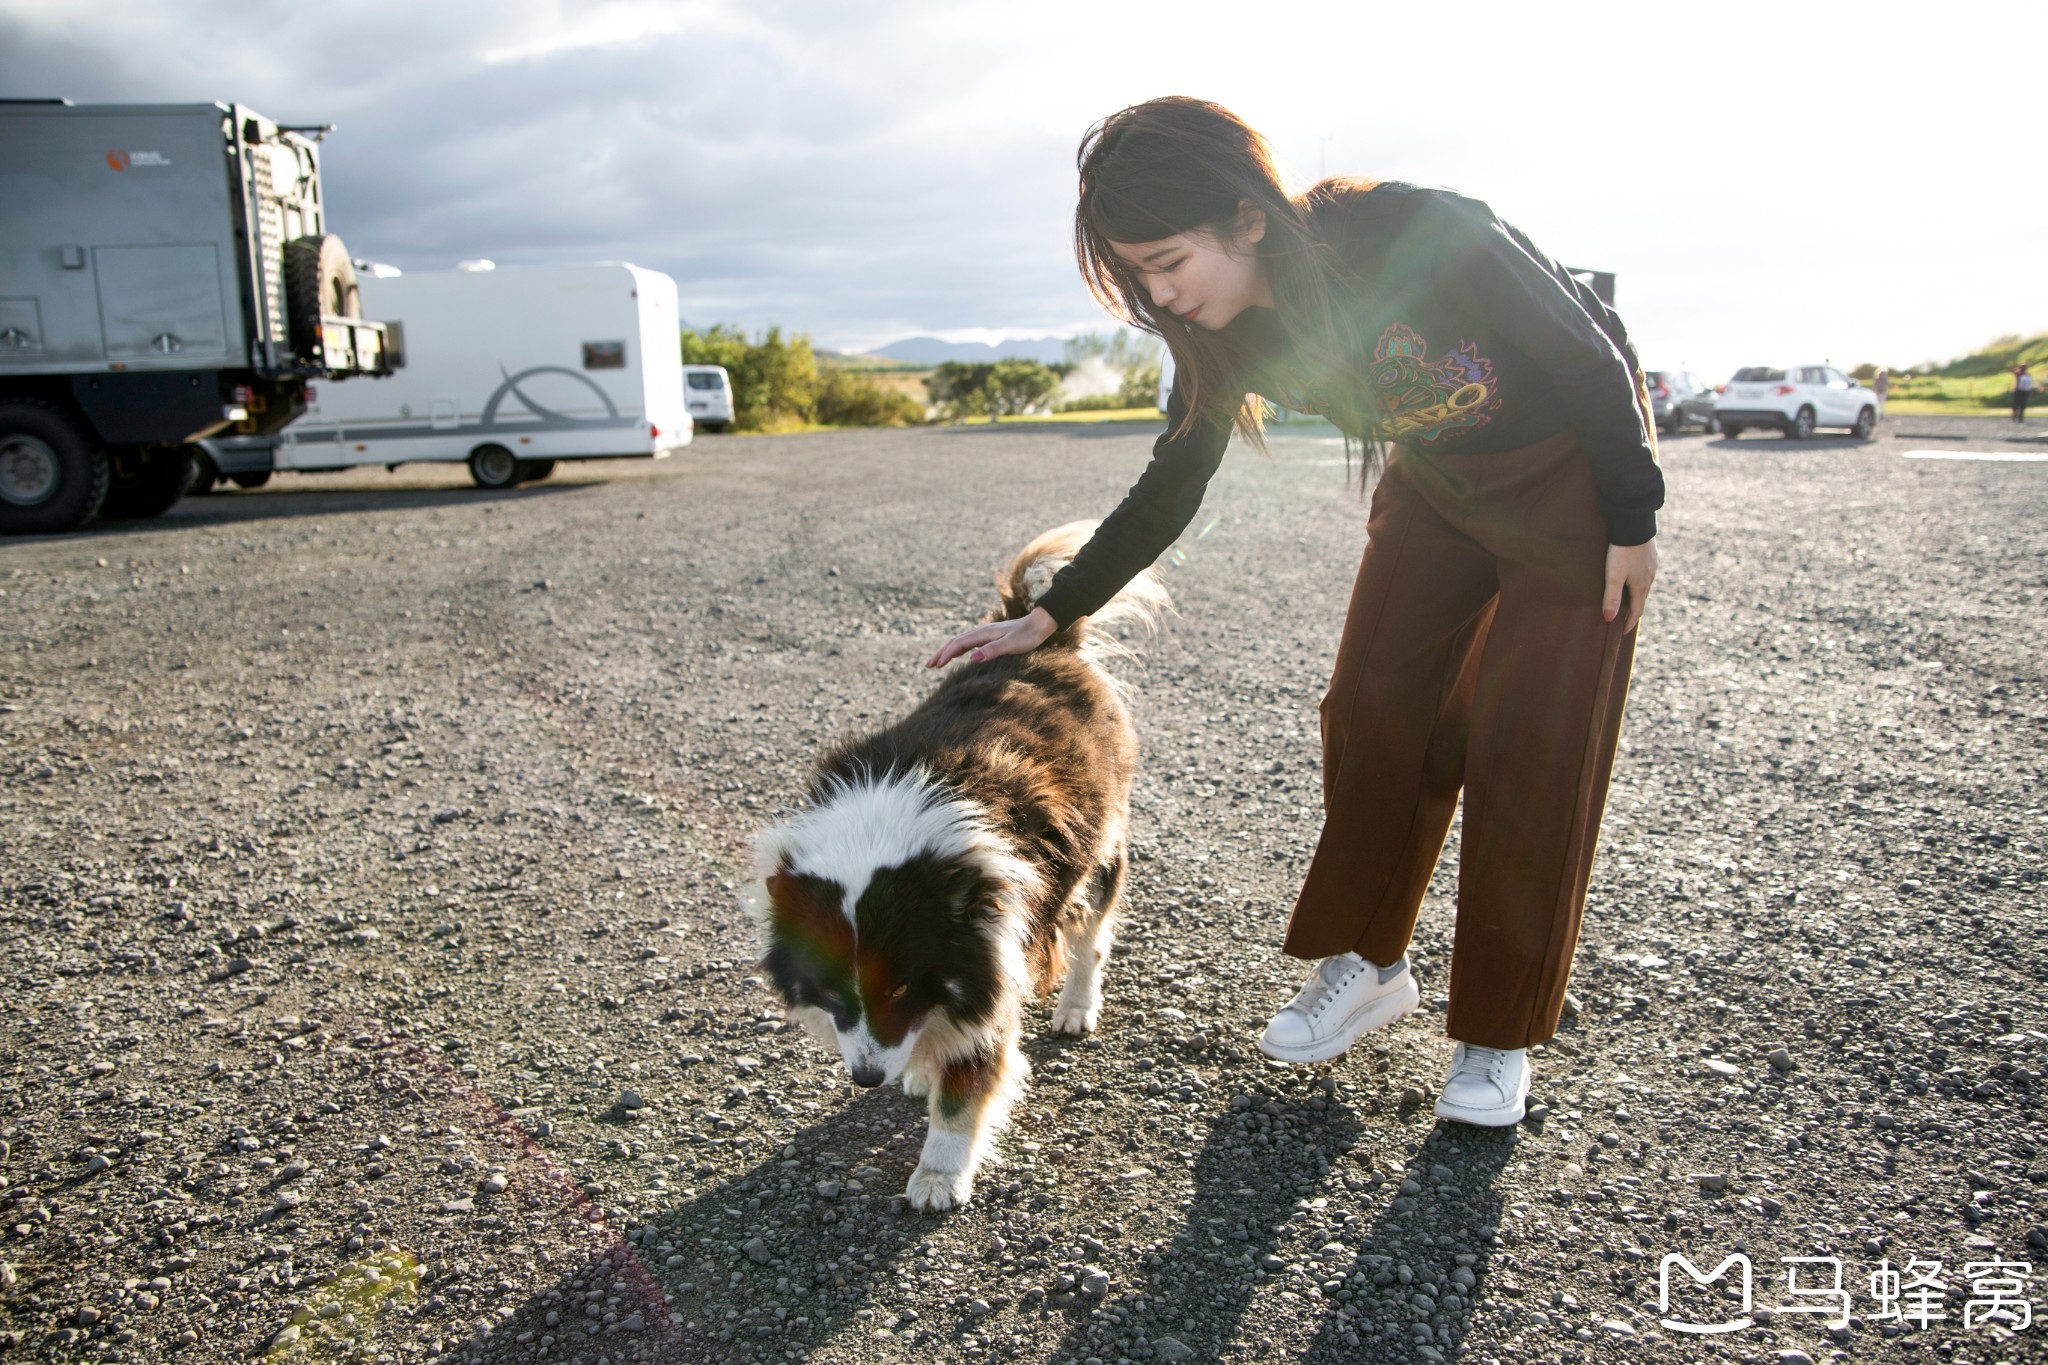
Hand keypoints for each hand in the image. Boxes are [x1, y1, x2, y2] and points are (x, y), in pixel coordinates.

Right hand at [925, 607, 1056, 667]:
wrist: (1040, 624)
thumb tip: (972, 659)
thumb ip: (992, 651)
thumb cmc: (1027, 636)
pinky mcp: (990, 637)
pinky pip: (969, 643)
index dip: (945, 654)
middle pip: (955, 642)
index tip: (936, 665)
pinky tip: (957, 655)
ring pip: (961, 642)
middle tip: (928, 665)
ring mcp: (985, 634)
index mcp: (983, 634)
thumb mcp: (1011, 645)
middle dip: (941, 653)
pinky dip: (958, 649)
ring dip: (947, 651)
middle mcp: (982, 632)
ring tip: (937, 662)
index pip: (958, 644)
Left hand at [1602, 540, 1657, 633]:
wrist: (1634, 524)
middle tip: (1625, 620)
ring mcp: (1651, 566)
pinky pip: (1645, 574)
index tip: (1624, 632)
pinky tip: (1634, 578)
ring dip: (1637, 596)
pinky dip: (1639, 582)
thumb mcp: (1614, 576)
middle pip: (1641, 599)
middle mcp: (1649, 578)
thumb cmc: (1622, 551)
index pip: (1637, 611)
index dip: (1629, 623)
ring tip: (1628, 601)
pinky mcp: (1650, 555)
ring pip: (1644, 586)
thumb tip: (1609, 619)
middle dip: (1634, 611)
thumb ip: (1611, 597)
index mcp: (1641, 586)